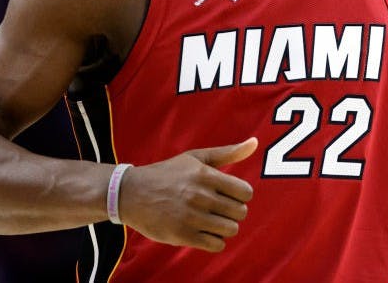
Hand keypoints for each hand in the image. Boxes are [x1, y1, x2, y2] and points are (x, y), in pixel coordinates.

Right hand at [117, 137, 257, 251]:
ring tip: (212, 220)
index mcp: (205, 175)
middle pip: (240, 212)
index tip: (229, 195)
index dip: (240, 196)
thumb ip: (228, 152)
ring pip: (230, 230)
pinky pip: (216, 245)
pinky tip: (204, 231)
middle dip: (233, 212)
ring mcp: (191, 217)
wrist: (131, 193)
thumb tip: (256, 142)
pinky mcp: (182, 236)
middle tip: (219, 208)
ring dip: (224, 227)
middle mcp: (200, 195)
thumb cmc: (168, 174)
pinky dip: (214, 240)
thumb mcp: (196, 158)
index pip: (245, 192)